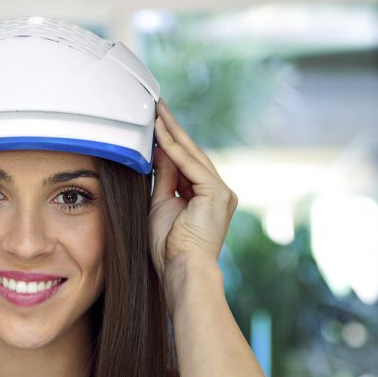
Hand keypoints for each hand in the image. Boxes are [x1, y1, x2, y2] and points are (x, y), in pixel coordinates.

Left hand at [149, 101, 236, 305]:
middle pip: (192, 153)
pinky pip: (191, 165)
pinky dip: (174, 149)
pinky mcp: (217, 193)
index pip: (187, 162)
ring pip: (193, 155)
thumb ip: (163, 177)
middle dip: (173, 129)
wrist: (182, 269)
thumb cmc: (169, 247)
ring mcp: (222, 192)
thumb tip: (159, 150)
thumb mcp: (161, 204)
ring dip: (172, 133)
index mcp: (208, 196)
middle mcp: (220, 192)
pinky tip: (159, 133)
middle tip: (157, 107)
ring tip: (156, 113)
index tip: (156, 123)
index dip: (171, 141)